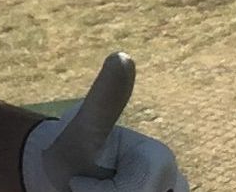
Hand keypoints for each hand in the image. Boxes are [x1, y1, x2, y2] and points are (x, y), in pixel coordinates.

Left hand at [21, 53, 188, 191]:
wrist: (63, 173)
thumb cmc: (72, 149)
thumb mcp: (83, 126)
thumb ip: (105, 100)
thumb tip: (122, 56)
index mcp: (159, 158)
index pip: (138, 189)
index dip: (103, 191)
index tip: (77, 183)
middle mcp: (172, 181)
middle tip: (82, 188)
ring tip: (94, 188)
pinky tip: (106, 189)